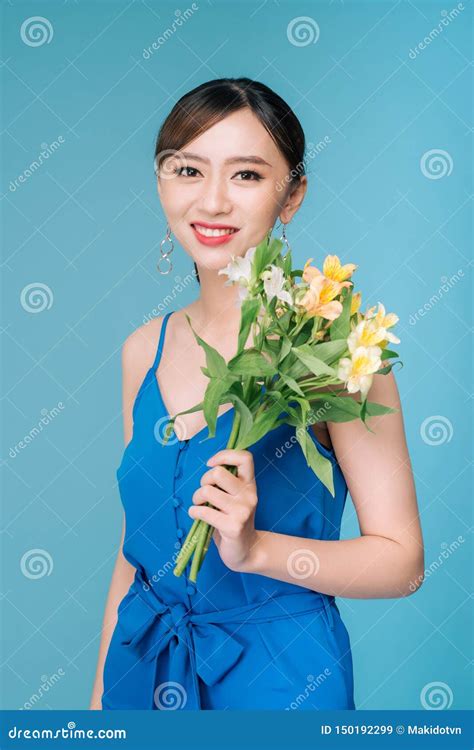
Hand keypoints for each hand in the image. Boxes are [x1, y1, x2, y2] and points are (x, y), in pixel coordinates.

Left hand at [188, 449, 258, 572]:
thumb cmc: (234, 519)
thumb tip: (210, 466)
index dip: (225, 455)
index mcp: (250, 484)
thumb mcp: (235, 497)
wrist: (245, 550)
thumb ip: (227, 482)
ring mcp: (242, 511)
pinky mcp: (233, 526)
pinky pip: (204, 512)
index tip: (211, 464)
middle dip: (204, 480)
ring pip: (207, 491)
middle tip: (204, 493)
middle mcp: (249, 495)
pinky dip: (195, 512)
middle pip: (218, 473)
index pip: (245, 457)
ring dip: (196, 498)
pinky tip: (196, 515)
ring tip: (199, 505)